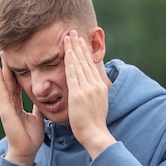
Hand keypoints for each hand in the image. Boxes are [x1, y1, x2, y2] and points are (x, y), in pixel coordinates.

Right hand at [0, 52, 44, 165]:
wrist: (25, 151)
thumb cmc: (31, 137)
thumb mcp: (37, 117)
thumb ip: (38, 106)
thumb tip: (44, 97)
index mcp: (17, 105)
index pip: (17, 84)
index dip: (17, 72)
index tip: (18, 59)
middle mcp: (10, 103)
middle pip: (10, 80)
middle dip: (9, 66)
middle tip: (7, 50)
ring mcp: (6, 106)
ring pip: (5, 83)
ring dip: (4, 68)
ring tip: (2, 54)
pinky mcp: (5, 110)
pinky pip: (3, 91)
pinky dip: (0, 80)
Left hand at [64, 30, 115, 157]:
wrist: (95, 133)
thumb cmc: (94, 123)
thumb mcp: (97, 103)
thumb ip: (92, 93)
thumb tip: (89, 87)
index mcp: (99, 86)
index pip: (91, 65)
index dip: (85, 51)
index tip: (80, 41)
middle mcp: (95, 84)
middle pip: (85, 60)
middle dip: (78, 45)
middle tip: (73, 31)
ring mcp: (87, 88)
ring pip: (79, 64)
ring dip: (73, 48)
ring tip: (68, 36)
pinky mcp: (79, 93)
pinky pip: (73, 74)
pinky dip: (70, 61)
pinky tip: (66, 52)